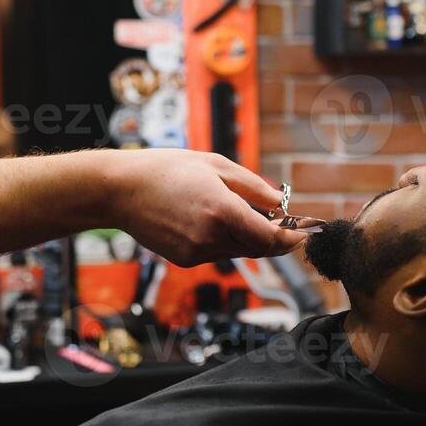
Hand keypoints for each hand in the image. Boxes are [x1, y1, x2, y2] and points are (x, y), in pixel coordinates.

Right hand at [109, 150, 304, 266]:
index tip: (304, 232)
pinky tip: (205, 219)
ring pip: (238, 251)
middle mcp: (211, 237)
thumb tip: (281, 202)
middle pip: (258, 248)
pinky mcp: (185, 260)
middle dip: (274, 238)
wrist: (120, 191)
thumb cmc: (166, 169)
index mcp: (223, 211)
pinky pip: (216, 253)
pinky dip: (222, 240)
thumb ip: (253, 186)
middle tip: (285, 223)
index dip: (292, 237)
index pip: (271, 237)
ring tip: (235, 212)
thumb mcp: (215, 164)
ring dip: (246, 237)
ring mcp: (197, 252)